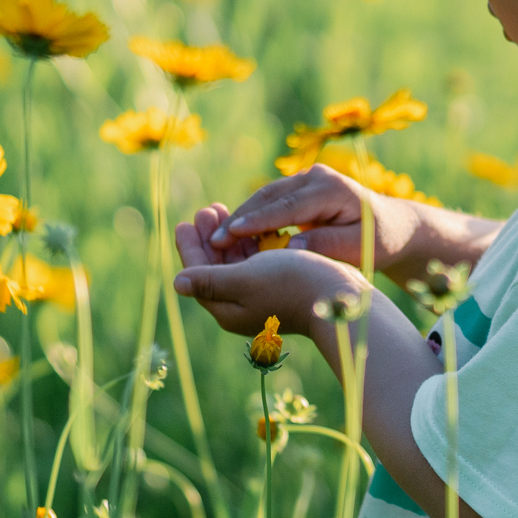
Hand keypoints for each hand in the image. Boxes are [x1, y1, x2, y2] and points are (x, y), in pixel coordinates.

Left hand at [170, 219, 371, 349]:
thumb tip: (177, 283)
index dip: (190, 248)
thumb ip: (209, 279)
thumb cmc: (292, 283)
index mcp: (228, 309)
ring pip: (235, 264)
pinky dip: (247, 244)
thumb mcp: (245, 278)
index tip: (184, 222)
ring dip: (227, 238)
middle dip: (208, 237)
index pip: (198, 275)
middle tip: (207, 209)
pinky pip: (255, 263)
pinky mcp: (279, 287)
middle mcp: (241, 306)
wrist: (341, 297)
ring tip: (222, 210)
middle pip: (214, 269)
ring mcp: (261, 297)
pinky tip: (249, 226)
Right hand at [193, 168, 440, 276]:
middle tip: (214, 241)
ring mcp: (307, 179)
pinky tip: (234, 234)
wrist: (393, 225)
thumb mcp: (358, 247)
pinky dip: (253, 216)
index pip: (287, 206)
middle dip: (240, 218)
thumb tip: (291, 247)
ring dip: (242, 216)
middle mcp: (316, 177)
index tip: (230, 235)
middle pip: (270, 197)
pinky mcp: (301, 188)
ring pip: (266, 196)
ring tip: (217, 239)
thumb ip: (326, 244)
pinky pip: (271, 201)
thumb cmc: (378, 241)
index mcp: (331, 189)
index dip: (257, 222)